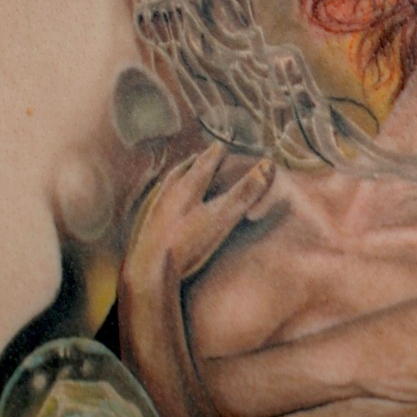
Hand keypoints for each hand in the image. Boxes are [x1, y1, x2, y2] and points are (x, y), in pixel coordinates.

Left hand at [125, 142, 273, 284]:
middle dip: (195, 162)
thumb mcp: (223, 216)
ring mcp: (156, 209)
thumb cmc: (188, 242)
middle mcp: (169, 192)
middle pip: (183, 170)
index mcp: (187, 186)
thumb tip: (268, 165)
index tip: (221, 146)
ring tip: (183, 174)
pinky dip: (167, 196)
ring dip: (179, 176)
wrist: (150, 270)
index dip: (215, 154)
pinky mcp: (148, 226)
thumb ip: (245, 191)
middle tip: (201, 156)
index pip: (204, 163)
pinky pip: (159, 203)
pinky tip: (168, 205)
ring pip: (168, 185)